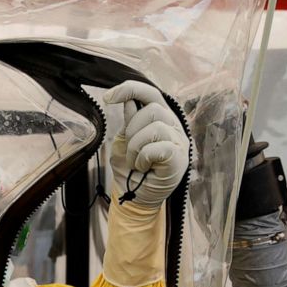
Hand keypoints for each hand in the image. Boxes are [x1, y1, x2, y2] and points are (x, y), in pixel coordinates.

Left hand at [104, 80, 188, 206]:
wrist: (135, 197)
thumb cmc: (131, 169)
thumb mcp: (124, 141)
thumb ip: (129, 121)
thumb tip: (128, 101)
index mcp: (160, 117)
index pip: (149, 93)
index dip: (129, 89)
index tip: (107, 98)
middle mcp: (173, 125)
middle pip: (152, 109)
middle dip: (132, 130)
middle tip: (129, 151)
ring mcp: (179, 141)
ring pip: (155, 127)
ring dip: (136, 147)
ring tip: (135, 161)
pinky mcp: (179, 158)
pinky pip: (158, 147)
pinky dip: (143, 158)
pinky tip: (143, 167)